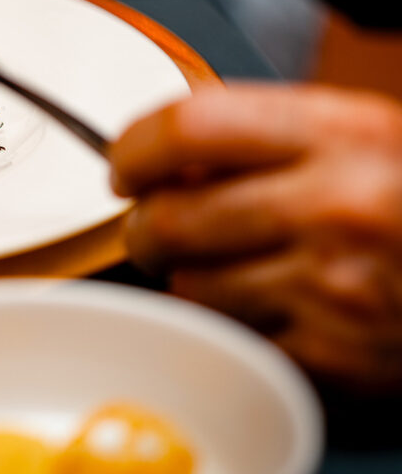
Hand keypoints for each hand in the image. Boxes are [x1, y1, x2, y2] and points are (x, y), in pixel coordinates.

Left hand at [110, 84, 401, 392]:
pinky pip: (234, 339)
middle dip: (147, 226)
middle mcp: (332, 206)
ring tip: (234, 265)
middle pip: (169, 219)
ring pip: (190, 288)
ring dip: (192, 278)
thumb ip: (265, 138)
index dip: (134, 149)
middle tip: (159, 225)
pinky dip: (235, 326)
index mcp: (338, 133)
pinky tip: (271, 305)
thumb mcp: (360, 134)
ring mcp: (332, 287)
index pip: (187, 127)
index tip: (124, 166)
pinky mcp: (336, 356)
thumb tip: (163, 159)